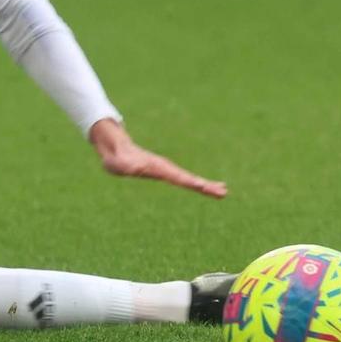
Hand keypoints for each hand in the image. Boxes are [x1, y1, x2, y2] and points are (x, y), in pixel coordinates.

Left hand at [88, 118, 225, 198]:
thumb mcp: (119, 164)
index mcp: (159, 168)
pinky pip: (184, 180)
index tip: (205, 188)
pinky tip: (205, 188)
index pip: (179, 178)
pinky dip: (197, 184)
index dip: (193, 183)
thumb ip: (126, 165)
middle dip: (206, 186)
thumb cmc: (117, 159)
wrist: (116, 149)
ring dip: (205, 185)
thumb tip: (133, 168)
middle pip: (189, 178)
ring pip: (189, 179)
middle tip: (223, 192)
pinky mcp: (165, 172)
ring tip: (221, 191)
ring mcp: (166, 170)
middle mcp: (165, 168)